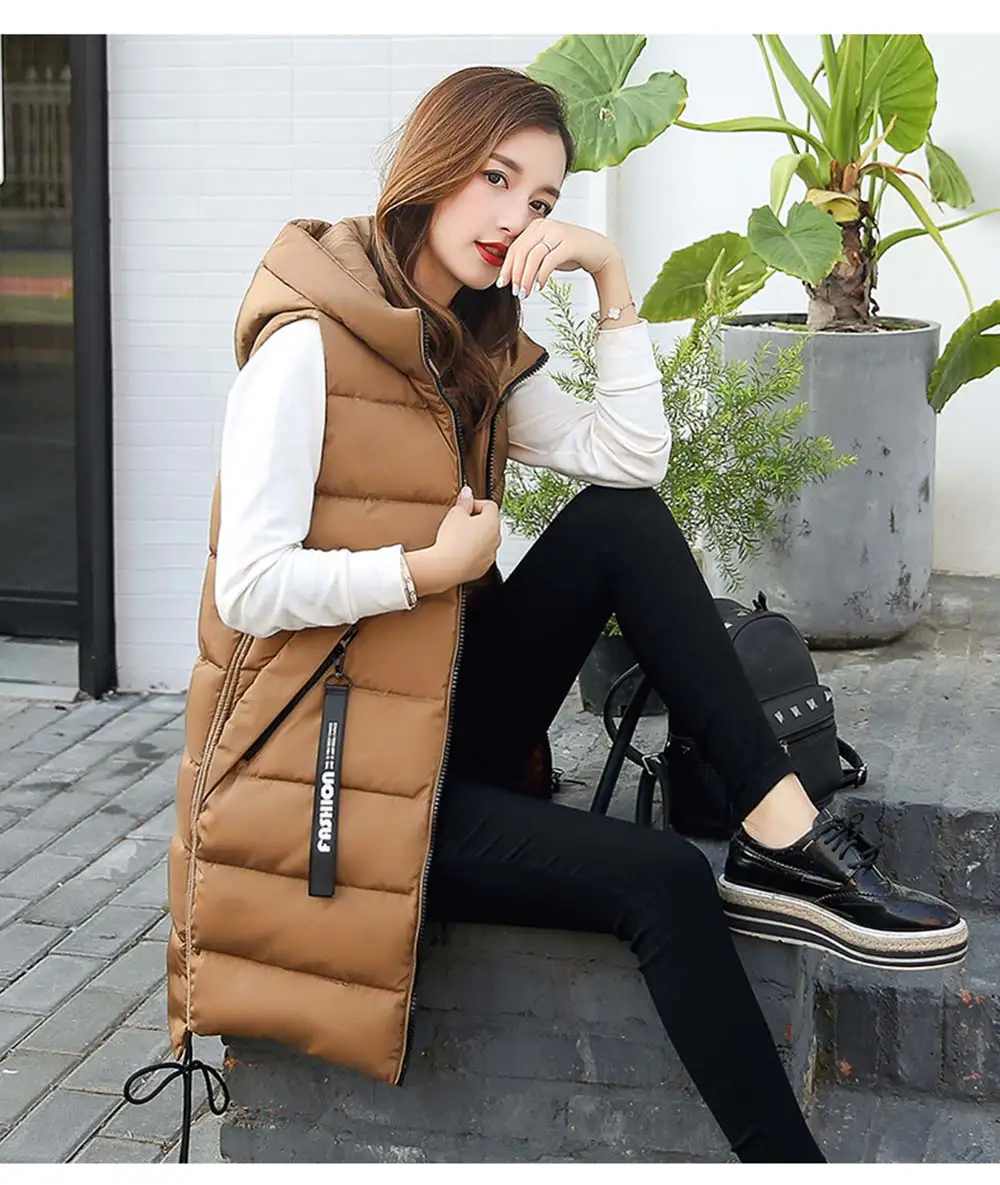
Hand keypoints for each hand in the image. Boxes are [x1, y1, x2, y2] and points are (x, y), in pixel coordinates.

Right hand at [404, 487, 500, 595]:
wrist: (447, 568)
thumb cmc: (452, 541)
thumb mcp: (455, 514)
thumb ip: (464, 501)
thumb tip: (467, 492)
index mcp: (492, 522)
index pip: (490, 505)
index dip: (475, 503)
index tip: (464, 507)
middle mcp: (495, 538)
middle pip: (488, 523)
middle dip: (475, 520)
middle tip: (458, 521)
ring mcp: (490, 554)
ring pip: (485, 540)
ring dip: (474, 537)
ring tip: (456, 537)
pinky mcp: (483, 567)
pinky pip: (480, 555)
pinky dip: (471, 552)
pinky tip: (458, 551)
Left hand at [496, 219, 619, 298]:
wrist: (598, 251)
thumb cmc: (570, 253)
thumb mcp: (545, 252)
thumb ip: (529, 257)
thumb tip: (510, 274)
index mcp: (536, 226)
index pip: (515, 247)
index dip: (507, 267)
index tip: (502, 284)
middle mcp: (545, 226)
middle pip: (521, 252)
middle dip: (515, 274)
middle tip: (515, 291)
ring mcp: (557, 232)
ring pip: (533, 257)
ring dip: (526, 278)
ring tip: (525, 293)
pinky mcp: (569, 243)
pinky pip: (549, 261)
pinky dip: (541, 275)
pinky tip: (539, 287)